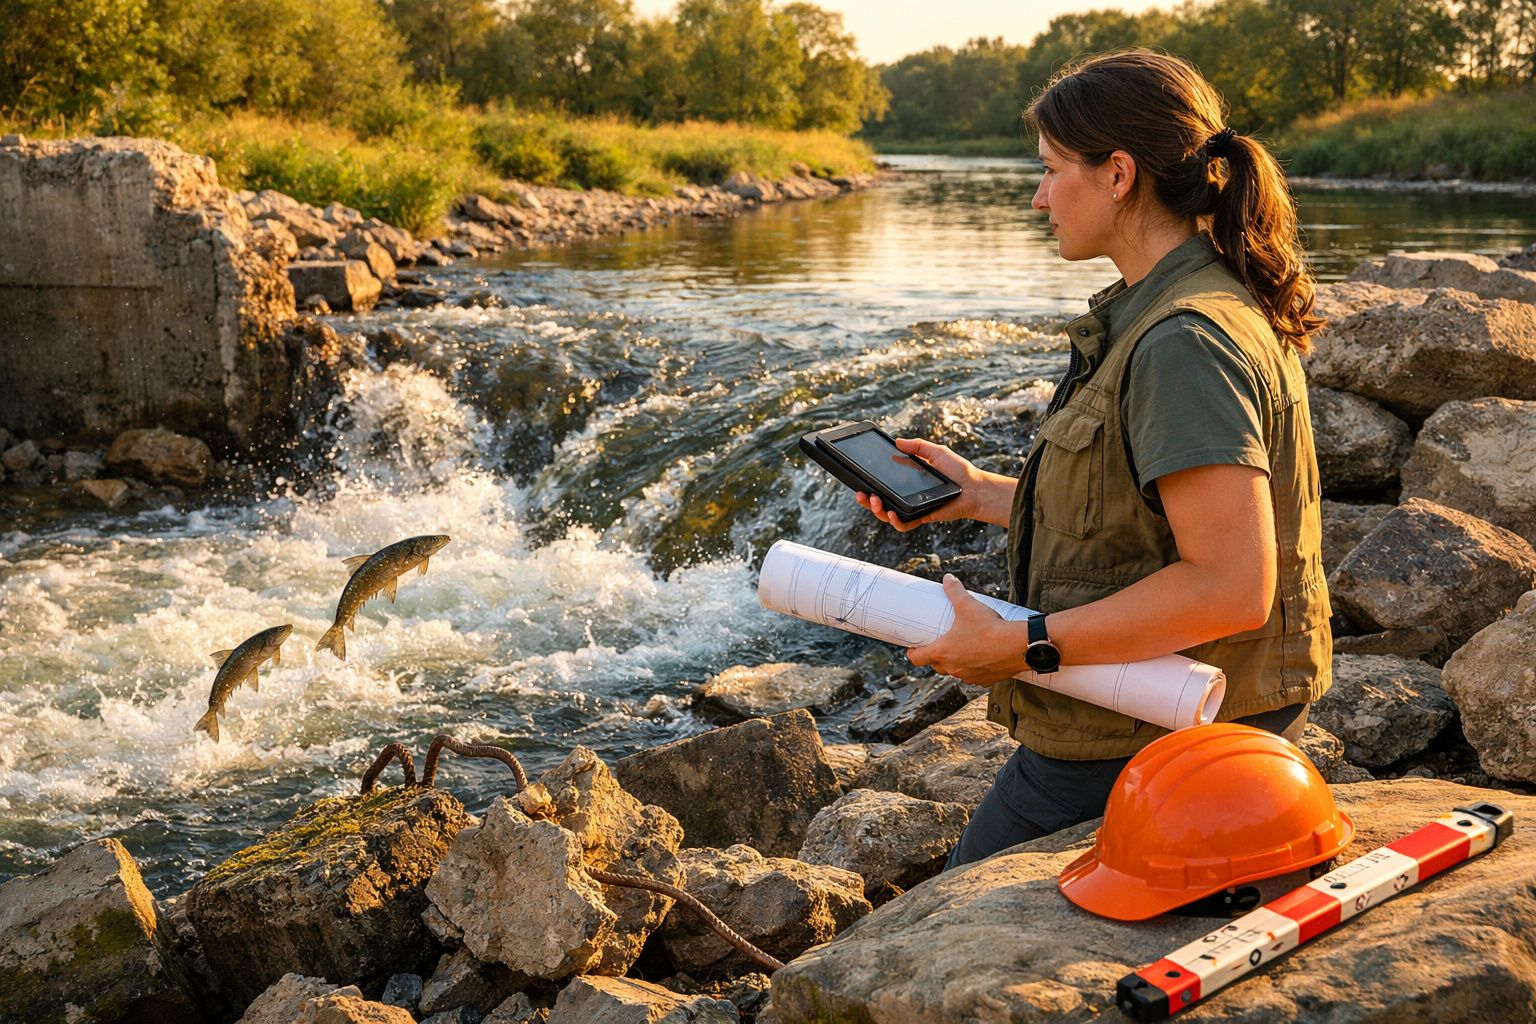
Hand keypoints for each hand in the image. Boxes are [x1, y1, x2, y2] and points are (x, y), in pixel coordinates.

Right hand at [854, 437, 981, 532]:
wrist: (975, 487)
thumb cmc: (958, 470)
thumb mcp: (936, 452)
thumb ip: (917, 446)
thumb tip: (897, 441)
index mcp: (907, 481)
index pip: (884, 484)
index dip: (870, 484)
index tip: (860, 480)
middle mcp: (908, 496)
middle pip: (880, 502)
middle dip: (866, 501)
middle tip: (861, 494)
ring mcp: (914, 508)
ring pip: (888, 515)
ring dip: (877, 511)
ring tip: (875, 501)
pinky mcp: (923, 517)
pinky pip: (905, 525)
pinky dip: (896, 522)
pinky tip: (891, 514)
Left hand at [906, 575, 1025, 685]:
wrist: (1018, 646)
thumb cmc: (990, 627)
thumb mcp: (968, 605)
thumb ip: (955, 590)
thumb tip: (948, 578)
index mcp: (943, 652)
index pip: (917, 659)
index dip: (912, 653)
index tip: (913, 647)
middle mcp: (953, 668)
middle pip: (936, 666)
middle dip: (935, 656)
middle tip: (939, 644)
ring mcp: (969, 676)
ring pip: (955, 672)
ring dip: (955, 663)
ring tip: (960, 649)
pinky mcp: (984, 680)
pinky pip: (973, 677)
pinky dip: (973, 669)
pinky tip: (979, 659)